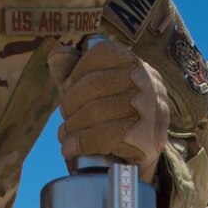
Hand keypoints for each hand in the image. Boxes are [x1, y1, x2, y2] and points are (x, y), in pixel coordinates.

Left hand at [47, 39, 169, 181]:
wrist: (142, 154)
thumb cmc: (113, 114)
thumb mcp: (95, 88)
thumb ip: (74, 69)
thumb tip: (56, 54)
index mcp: (135, 63)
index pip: (100, 54)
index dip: (76, 73)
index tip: (68, 91)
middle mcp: (148, 82)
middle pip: (94, 84)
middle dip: (70, 103)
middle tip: (65, 117)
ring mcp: (150, 110)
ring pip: (95, 111)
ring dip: (71, 127)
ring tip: (65, 135)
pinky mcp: (146, 138)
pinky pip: (102, 137)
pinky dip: (78, 144)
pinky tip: (70, 148)